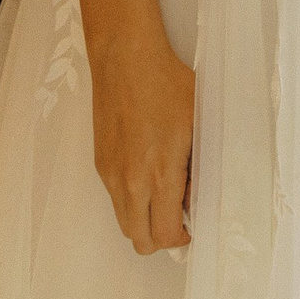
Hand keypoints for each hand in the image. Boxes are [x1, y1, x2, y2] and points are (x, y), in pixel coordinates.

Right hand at [88, 24, 194, 253]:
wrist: (126, 59)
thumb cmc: (168, 84)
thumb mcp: (199, 123)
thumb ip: (199, 165)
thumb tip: (196, 194)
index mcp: (158, 173)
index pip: (163, 234)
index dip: (180, 238)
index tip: (192, 227)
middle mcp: (128, 181)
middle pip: (139, 239)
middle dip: (160, 237)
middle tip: (179, 219)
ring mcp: (110, 174)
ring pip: (124, 221)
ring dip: (144, 220)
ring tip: (165, 195)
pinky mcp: (100, 163)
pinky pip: (115, 199)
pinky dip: (131, 200)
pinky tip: (147, 174)